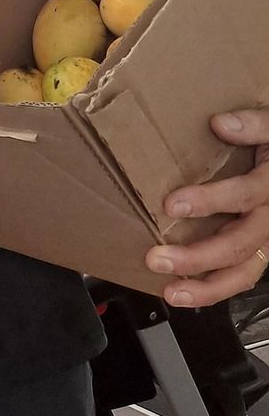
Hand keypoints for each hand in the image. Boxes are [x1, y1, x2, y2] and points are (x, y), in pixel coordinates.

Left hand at [145, 111, 268, 307]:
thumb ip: (254, 125)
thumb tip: (222, 123)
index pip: (244, 196)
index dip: (210, 201)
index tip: (172, 204)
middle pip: (239, 244)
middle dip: (197, 256)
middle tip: (157, 258)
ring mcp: (266, 239)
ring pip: (243, 272)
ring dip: (205, 287)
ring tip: (171, 293)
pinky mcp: (259, 250)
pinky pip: (240, 275)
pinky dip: (213, 289)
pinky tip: (184, 293)